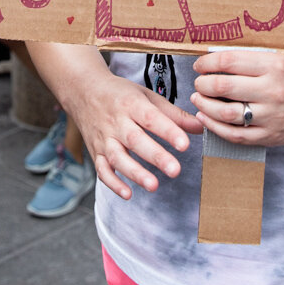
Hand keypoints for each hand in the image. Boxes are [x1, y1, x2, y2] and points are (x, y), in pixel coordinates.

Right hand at [61, 69, 200, 199]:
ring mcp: (104, 138)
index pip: (151, 118)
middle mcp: (116, 122)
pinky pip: (102, 170)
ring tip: (154, 186)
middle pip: (135, 140)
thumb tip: (201, 128)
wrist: (82, 90)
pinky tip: (128, 194)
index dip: (168, 131)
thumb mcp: (146, 96)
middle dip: (155, 156)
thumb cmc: (120, 94)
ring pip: (117, 158)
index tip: (185, 145)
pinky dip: (113, 183)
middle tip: (175, 171)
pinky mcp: (95, 152)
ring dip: (135, 173)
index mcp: (131, 104)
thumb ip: (173, 115)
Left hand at [190, 49, 283, 147]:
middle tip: (198, 83)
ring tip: (198, 99)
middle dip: (202, 84)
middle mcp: (273, 91)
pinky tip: (206, 119)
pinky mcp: (270, 136)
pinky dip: (215, 127)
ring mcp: (272, 116)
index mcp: (274, 66)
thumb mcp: (279, 58)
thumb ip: (250, 59)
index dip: (207, 63)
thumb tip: (212, 58)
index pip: (229, 62)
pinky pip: (235, 135)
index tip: (199, 66)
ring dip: (204, 106)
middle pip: (223, 87)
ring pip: (226, 113)